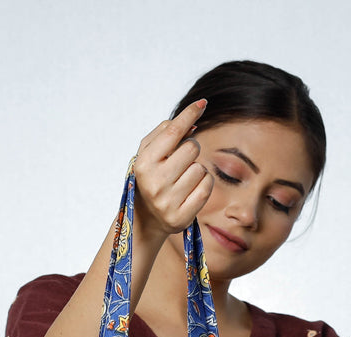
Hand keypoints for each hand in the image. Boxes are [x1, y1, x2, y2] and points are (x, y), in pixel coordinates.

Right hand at [132, 100, 213, 238]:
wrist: (146, 217)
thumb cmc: (151, 177)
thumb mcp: (149, 153)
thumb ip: (165, 133)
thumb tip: (193, 124)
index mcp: (144, 163)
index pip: (172, 133)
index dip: (188, 115)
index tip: (202, 103)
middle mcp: (155, 183)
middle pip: (192, 148)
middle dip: (191, 149)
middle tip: (181, 160)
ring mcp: (168, 202)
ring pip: (201, 168)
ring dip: (197, 170)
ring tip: (182, 179)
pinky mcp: (182, 216)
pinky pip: (207, 187)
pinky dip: (204, 184)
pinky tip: (192, 189)